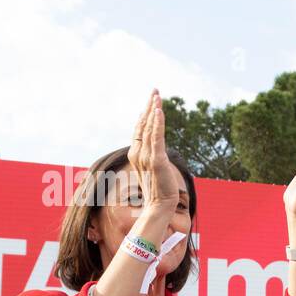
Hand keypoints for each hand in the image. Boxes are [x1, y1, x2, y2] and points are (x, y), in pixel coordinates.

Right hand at [127, 90, 180, 216]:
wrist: (159, 205)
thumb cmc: (157, 190)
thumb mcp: (152, 170)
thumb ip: (151, 158)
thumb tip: (155, 151)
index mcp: (136, 154)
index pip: (140, 130)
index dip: (145, 114)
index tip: (151, 101)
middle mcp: (138, 153)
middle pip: (143, 125)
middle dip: (150, 106)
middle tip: (155, 90)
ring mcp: (146, 157)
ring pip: (149, 128)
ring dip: (154, 110)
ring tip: (157, 95)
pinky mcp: (156, 161)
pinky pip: (156, 138)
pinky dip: (157, 124)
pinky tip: (159, 111)